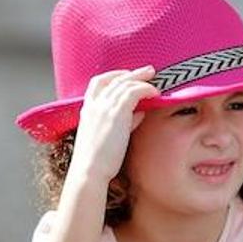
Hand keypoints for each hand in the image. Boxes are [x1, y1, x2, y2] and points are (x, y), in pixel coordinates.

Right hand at [67, 66, 158, 184]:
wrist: (90, 170)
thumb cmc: (98, 160)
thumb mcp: (108, 137)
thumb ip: (123, 122)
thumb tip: (139, 113)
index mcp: (87, 110)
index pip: (97, 83)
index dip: (113, 76)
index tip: (126, 76)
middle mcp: (95, 105)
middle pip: (114, 80)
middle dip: (132, 73)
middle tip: (148, 70)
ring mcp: (104, 107)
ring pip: (125, 83)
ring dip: (141, 78)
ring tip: (155, 78)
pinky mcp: (117, 113)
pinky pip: (134, 91)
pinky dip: (145, 88)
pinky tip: (155, 92)